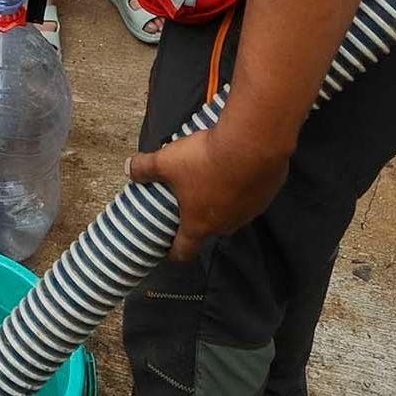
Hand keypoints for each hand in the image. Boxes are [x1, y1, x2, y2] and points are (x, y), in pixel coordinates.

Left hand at [128, 122, 290, 262]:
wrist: (252, 143)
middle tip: (189, 202)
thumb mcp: (167, 161)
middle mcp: (226, 224)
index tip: (168, 248)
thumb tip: (129, 168)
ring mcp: (249, 212)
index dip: (174, 252)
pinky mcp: (266, 195)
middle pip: (209, 230)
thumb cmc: (207, 159)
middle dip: (198, 219)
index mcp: (199, 225)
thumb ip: (145, 168)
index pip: (184, 251)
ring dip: (223, 202)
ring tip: (214, 180)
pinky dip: (243, 186)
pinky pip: (251, 195)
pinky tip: (236, 168)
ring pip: (233, 213)